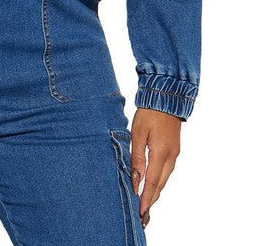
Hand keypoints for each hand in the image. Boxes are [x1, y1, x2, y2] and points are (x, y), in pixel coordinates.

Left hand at [129, 108, 181, 226]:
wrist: (166, 97)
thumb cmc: (149, 113)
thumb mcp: (138, 133)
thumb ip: (136, 157)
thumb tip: (136, 179)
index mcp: (161, 153)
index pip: (152, 182)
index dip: (146, 198)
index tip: (140, 211)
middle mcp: (171, 156)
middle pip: (160, 183)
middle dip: (151, 199)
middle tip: (142, 212)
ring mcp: (174, 154)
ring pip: (164, 178)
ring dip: (155, 190)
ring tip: (145, 202)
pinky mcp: (174, 150)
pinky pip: (167, 170)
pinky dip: (159, 180)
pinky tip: (152, 183)